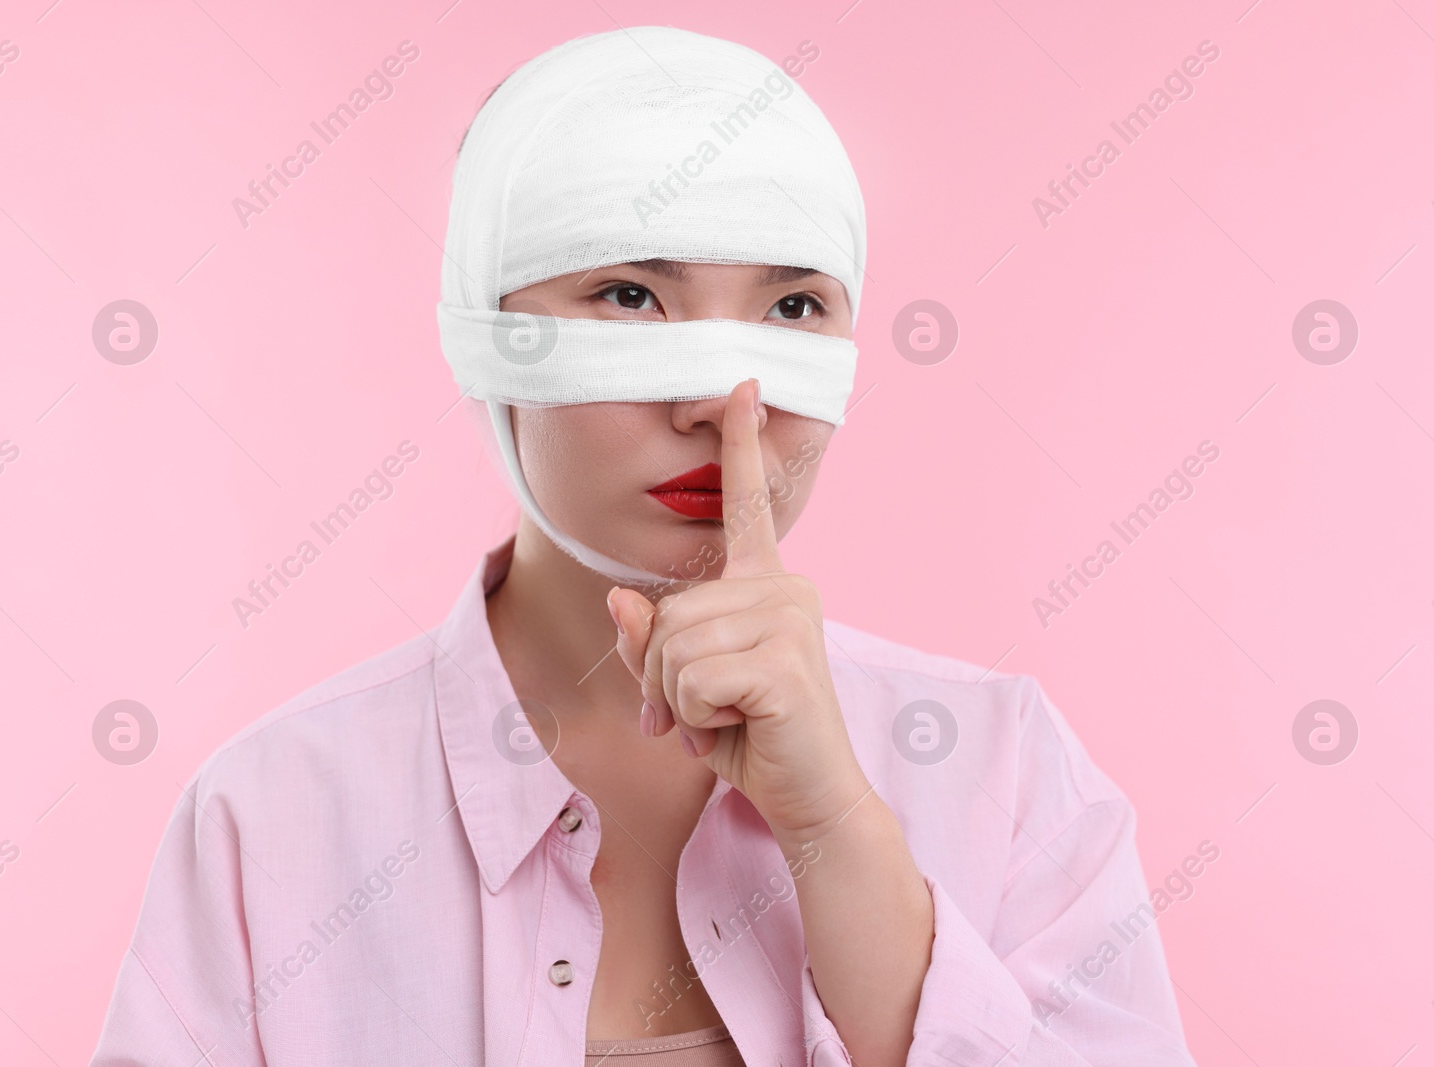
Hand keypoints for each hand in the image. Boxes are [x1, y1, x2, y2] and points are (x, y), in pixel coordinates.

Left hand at [606, 379, 869, 845]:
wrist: (811, 800)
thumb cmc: (752, 739)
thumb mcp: (686, 688)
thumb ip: (651, 642)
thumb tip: (621, 600)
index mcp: (766, 585)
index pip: (746, 504)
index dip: (740, 443)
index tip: (740, 384)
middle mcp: (785, 588)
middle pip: (667, 610)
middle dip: (661, 676)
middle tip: (699, 716)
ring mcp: (789, 620)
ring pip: (671, 645)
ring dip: (677, 702)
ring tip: (721, 722)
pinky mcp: (784, 661)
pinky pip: (690, 680)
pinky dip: (694, 720)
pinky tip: (736, 730)